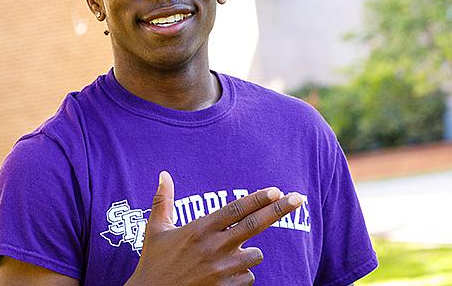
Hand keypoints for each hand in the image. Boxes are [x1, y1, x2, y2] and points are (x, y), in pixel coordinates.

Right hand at [125, 171, 302, 285]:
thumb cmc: (153, 264)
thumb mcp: (155, 231)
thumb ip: (163, 202)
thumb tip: (163, 174)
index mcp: (198, 230)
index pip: (235, 209)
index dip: (257, 199)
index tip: (275, 190)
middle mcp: (213, 247)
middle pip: (254, 225)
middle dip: (279, 210)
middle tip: (298, 199)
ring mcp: (221, 270)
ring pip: (255, 256)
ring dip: (250, 254)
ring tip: (226, 259)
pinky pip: (248, 278)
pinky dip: (242, 276)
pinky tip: (222, 278)